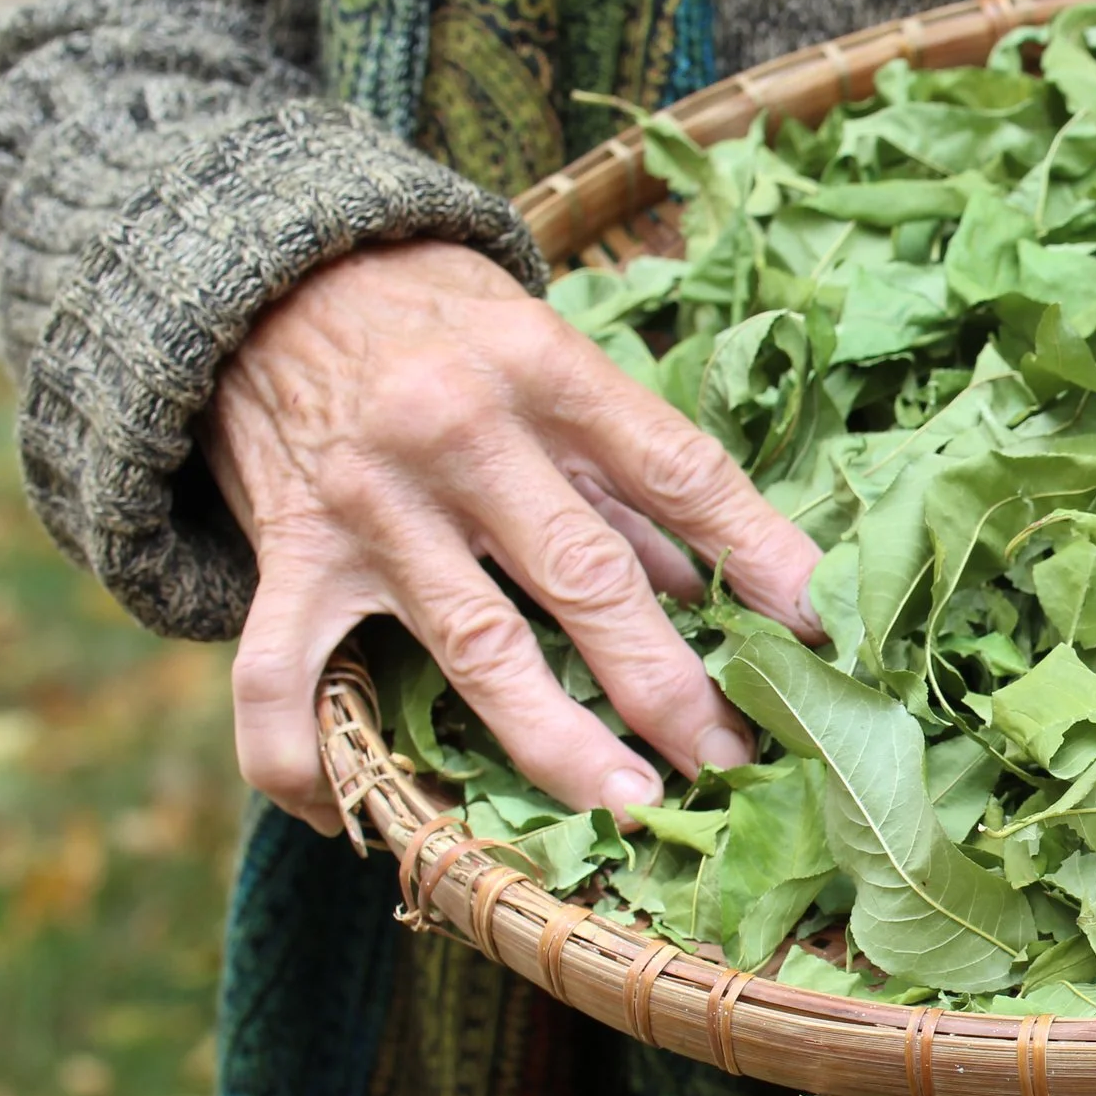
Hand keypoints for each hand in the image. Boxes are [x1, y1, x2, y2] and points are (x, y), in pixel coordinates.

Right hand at [202, 240, 824, 834]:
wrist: (273, 273)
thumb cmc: (451, 325)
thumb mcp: (554, 361)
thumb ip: (627, 476)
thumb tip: (725, 593)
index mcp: (548, 369)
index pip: (681, 473)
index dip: (762, 557)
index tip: (822, 635)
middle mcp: (460, 432)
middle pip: (589, 578)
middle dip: (673, 684)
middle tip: (738, 761)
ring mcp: (370, 502)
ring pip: (477, 646)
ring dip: (559, 742)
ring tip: (631, 806)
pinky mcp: (290, 553)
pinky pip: (280, 674)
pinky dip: (303, 755)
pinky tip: (350, 822)